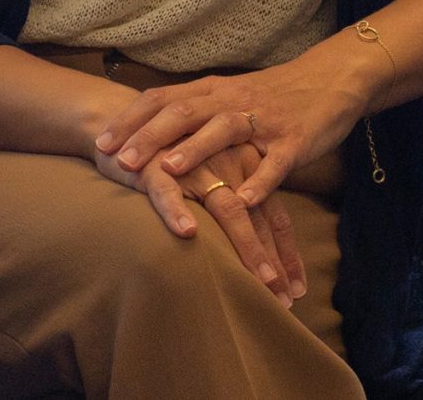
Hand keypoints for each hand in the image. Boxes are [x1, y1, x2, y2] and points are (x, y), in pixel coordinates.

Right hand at [92, 136, 303, 302]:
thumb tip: (261, 256)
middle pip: (258, 218)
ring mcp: (194, 164)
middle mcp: (227, 162)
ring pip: (226, 208)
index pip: (275, 215)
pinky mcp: (156, 165)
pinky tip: (188, 233)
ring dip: (246, 246)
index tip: (296, 291)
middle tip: (283, 301)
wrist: (125, 122)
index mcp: (245, 165)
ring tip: (259, 281)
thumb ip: (236, 207)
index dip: (287, 254)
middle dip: (272, 262)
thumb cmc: (174, 157)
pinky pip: (169, 191)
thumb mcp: (213, 178)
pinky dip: (177, 211)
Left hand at [95, 48, 373, 209]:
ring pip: (224, 130)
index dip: (130, 121)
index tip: (100, 144)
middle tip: (121, 161)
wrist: (330, 81)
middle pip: (184, 112)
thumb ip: (191, 114)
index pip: (161, 100)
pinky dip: (260, 181)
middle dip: (150, 136)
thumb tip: (144, 136)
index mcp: (211, 91)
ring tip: (171, 171)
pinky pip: (275, 162)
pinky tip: (244, 201)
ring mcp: (263, 120)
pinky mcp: (294, 140)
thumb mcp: (224, 98)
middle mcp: (231, 100)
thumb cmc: (269, 97)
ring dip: (196, 150)